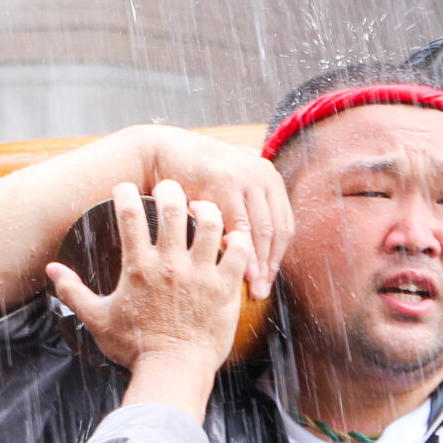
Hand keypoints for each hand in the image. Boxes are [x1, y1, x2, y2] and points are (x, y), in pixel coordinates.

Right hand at [46, 180, 251, 374]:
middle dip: (169, 189)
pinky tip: (230, 238)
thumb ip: (73, 291)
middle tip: (167, 189)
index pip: (130, 215)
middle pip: (172, 208)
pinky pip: (238, 253)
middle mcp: (171, 265)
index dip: (125, 193)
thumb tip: (51, 270)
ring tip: (200, 208)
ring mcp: (201, 275)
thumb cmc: (134, 348)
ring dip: (205, 209)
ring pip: (210, 223)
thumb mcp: (96, 319)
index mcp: (139, 267)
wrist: (173, 372)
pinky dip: (236, 240)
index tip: (125, 189)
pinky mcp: (225, 289)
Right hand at [120, 126, 292, 298]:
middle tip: (261, 291)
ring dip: (259, 263)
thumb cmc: (190, 174)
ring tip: (252, 287)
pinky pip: (239, 223)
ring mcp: (247, 175)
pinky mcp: (227, 180)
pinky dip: (241, 249)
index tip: (266, 281)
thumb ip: (246, 203)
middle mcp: (263, 173)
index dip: (277, 257)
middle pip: (277, 230)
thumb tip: (259, 243)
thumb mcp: (226, 184)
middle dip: (270, 265)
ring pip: (262, 229)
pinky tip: (237, 268)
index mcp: (269, 176)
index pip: (284, 225)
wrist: (158, 151)